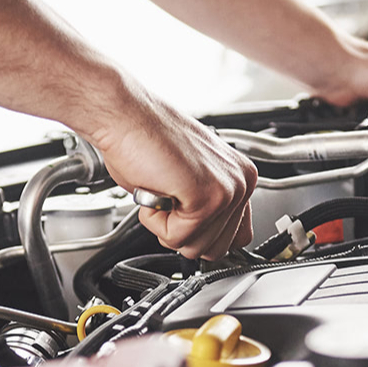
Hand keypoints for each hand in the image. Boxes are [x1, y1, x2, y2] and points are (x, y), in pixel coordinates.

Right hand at [83, 91, 256, 260]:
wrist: (125, 115)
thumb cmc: (145, 140)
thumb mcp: (188, 179)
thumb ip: (205, 209)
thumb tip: (205, 239)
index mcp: (241, 176)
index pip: (237, 237)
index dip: (201, 233)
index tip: (183, 211)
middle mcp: (241, 183)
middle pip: (217, 250)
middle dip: (182, 232)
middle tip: (168, 196)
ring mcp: (227, 190)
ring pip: (196, 248)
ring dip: (167, 226)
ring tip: (162, 189)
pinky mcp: (207, 197)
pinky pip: (177, 238)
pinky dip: (155, 220)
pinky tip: (156, 189)